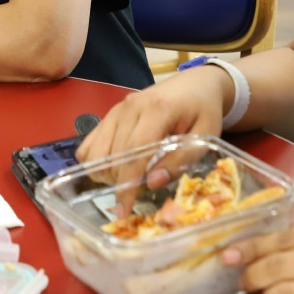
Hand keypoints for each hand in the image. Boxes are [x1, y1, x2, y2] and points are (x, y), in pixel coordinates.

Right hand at [75, 67, 228, 208]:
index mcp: (156, 110)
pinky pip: (88, 143)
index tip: (124, 211)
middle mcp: (129, 107)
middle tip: (135, 196)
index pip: (133, 153)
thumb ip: (179, 160)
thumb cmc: (203, 110)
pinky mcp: (110, 113)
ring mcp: (116, 109)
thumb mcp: (204, 136)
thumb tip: (151, 183)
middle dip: (118, 183)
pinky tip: (115, 168)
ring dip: (105, 173)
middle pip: (111, 156)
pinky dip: (95, 162)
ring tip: (127, 180)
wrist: (195, 83)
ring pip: (93, 151)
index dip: (127, 185)